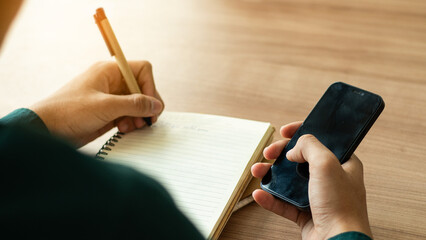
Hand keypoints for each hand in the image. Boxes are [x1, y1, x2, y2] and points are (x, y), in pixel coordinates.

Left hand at [30, 61, 163, 146]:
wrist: (46, 130)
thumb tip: (156, 105)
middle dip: (146, 105)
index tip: (150, 105)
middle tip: (147, 120)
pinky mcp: (108, 113)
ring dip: (138, 116)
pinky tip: (122, 129)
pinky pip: (128, 115)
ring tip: (130, 126)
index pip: (142, 71)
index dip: (150, 87)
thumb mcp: (105, 107)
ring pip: (137, 104)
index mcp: (109, 71)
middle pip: (142, 89)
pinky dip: (130, 122)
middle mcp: (112, 82)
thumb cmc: (69, 112)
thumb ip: (134, 105)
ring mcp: (110, 98)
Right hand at [251, 122, 371, 238]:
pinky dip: (270, 198)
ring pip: (289, 181)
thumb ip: (309, 146)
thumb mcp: (327, 164)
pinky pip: (284, 203)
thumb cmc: (341, 207)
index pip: (320, 140)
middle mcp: (331, 179)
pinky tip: (260, 194)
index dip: (301, 133)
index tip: (285, 131)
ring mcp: (318, 197)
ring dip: (271, 174)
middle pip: (300, 159)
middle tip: (269, 152)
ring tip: (258, 171)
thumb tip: (295, 148)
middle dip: (281, 154)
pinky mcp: (306, 214)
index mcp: (343, 163)